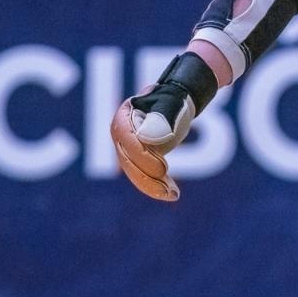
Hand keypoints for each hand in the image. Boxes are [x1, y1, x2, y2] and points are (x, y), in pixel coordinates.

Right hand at [111, 52, 217, 201]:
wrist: (176, 105)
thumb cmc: (174, 101)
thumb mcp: (171, 104)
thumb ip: (160, 116)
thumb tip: (148, 136)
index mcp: (124, 116)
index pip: (127, 139)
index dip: (142, 156)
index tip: (163, 168)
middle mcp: (121, 134)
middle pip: (128, 161)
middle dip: (148, 178)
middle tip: (169, 190)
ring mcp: (128, 149)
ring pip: (135, 173)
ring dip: (154, 187)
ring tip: (174, 195)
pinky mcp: (137, 161)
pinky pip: (144, 177)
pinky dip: (157, 187)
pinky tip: (173, 194)